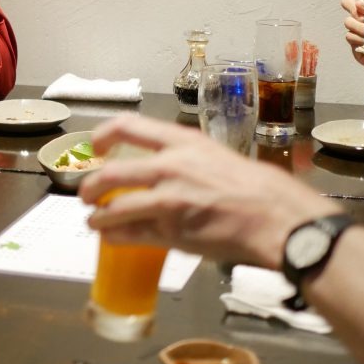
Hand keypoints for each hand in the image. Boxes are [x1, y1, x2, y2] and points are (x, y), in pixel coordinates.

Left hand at [79, 115, 339, 268]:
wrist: (278, 218)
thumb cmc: (255, 188)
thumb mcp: (215, 156)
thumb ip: (184, 159)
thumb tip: (160, 167)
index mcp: (182, 142)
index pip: (129, 126)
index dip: (104, 135)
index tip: (96, 146)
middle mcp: (170, 166)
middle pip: (113, 172)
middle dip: (92, 185)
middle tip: (86, 193)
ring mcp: (168, 200)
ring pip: (116, 207)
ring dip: (98, 216)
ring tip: (93, 221)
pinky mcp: (172, 231)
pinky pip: (131, 234)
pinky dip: (114, 236)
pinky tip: (109, 238)